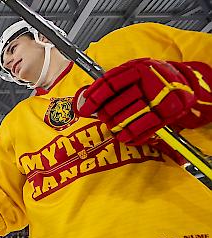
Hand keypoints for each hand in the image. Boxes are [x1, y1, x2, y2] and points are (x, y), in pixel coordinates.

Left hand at [75, 58, 198, 145]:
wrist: (184, 82)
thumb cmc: (151, 78)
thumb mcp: (134, 71)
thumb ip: (113, 82)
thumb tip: (86, 99)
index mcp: (138, 68)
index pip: (109, 84)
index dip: (94, 98)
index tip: (84, 110)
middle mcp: (148, 82)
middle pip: (115, 104)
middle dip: (104, 114)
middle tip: (103, 117)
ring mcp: (158, 98)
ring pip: (126, 118)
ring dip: (115, 126)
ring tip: (113, 127)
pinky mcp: (167, 113)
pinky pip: (143, 128)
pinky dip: (130, 135)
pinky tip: (123, 137)